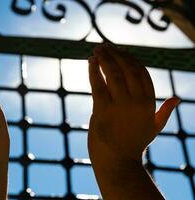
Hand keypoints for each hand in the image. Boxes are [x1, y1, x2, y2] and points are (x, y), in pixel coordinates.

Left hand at [88, 44, 179, 163]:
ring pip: (112, 74)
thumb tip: (177, 98)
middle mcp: (136, 102)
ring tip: (96, 49)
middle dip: (115, 54)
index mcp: (149, 103)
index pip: (141, 72)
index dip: (129, 58)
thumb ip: (165, 112)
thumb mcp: (154, 128)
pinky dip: (93, 71)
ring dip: (103, 58)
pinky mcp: (102, 110)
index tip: (119, 51)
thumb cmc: (134, 144)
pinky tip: (89, 62)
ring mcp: (119, 106)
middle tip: (104, 45)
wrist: (117, 162)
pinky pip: (97, 85)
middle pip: (126, 69)